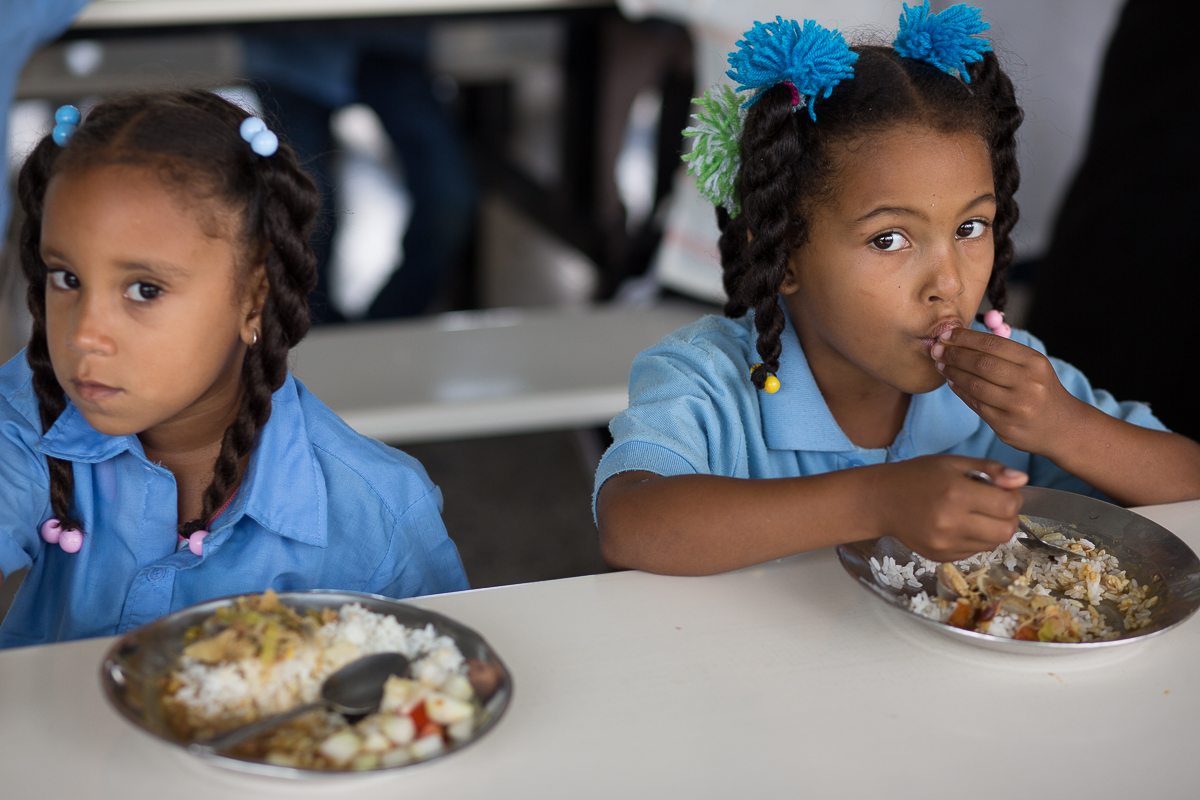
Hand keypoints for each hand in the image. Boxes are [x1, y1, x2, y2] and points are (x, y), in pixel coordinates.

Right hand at [875, 456, 1026, 561]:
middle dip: (1008, 517)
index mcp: (955, 493)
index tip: (1002, 490)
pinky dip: (976, 539)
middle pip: (1006, 530)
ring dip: (993, 529)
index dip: (1012, 496)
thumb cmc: (917, 476)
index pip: (1008, 505)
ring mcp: (945, 543)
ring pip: (993, 544)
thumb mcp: (952, 463)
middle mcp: (951, 522)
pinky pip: (975, 552)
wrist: (881, 501)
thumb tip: (1021, 480)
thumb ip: (990, 469)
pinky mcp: (941, 556)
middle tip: (994, 505)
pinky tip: (960, 525)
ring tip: (975, 514)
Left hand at [931, 327, 1081, 456]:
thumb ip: (1004, 354)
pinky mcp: (1005, 425)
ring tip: (940, 364)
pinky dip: (960, 390)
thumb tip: (961, 341)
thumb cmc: (1041, 391)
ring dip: (952, 372)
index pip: (993, 344)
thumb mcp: (1033, 366)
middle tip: (936, 349)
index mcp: (1035, 362)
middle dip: (953, 354)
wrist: (1064, 427)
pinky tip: (952, 381)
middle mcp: (1028, 384)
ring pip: (974, 384)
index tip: (946, 334)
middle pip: (980, 363)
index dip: (965, 337)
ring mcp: (1016, 407)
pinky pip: (975, 404)